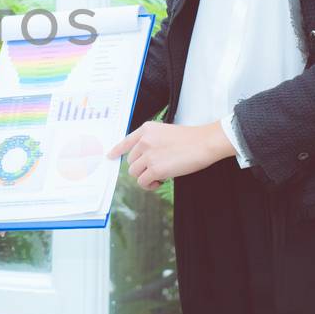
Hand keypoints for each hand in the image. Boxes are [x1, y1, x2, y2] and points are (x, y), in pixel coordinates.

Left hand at [107, 121, 233, 189]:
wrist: (204, 143)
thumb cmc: (191, 140)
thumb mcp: (166, 133)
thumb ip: (151, 142)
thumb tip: (142, 160)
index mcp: (146, 129)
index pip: (126, 141)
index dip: (117, 150)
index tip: (110, 156)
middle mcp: (144, 140)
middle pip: (131, 161)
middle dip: (142, 168)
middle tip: (158, 170)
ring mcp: (148, 154)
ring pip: (135, 173)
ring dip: (145, 177)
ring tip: (160, 176)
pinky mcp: (155, 168)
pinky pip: (143, 181)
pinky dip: (150, 185)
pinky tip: (160, 181)